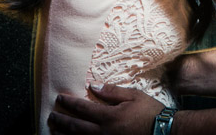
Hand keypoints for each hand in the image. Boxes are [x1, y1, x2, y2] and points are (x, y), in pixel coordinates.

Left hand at [47, 84, 161, 134]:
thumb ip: (112, 91)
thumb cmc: (149, 112)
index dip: (69, 102)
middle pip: (75, 126)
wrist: (163, 132)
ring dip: (64, 134)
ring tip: (54, 130)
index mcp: (109, 116)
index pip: (82, 108)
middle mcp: (103, 132)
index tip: (59, 98)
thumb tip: (93, 86)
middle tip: (52, 115)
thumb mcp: (134, 96)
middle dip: (61, 120)